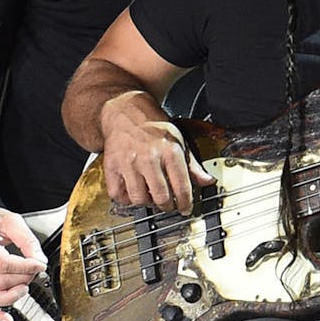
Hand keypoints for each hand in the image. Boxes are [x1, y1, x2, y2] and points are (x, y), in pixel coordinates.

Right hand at [0, 207, 47, 320]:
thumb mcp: (12, 222)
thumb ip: (27, 240)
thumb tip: (39, 259)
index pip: (2, 263)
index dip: (24, 267)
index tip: (40, 264)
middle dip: (22, 279)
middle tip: (34, 270)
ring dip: (11, 297)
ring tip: (24, 288)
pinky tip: (8, 319)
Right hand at [100, 94, 212, 213]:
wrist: (127, 111)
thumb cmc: (154, 126)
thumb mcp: (179, 140)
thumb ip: (192, 164)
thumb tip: (207, 181)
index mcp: (170, 151)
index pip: (181, 187)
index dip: (185, 204)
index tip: (185, 208)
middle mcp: (149, 157)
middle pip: (161, 197)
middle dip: (167, 206)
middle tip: (168, 203)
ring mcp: (129, 163)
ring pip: (139, 199)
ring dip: (147, 202)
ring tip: (150, 195)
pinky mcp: (112, 166)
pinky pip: (118, 195)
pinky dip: (125, 198)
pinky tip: (133, 190)